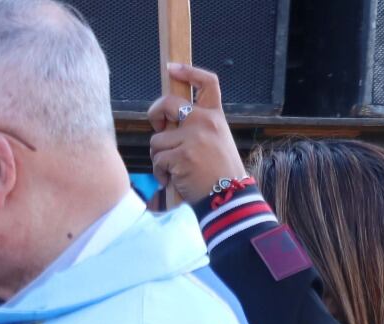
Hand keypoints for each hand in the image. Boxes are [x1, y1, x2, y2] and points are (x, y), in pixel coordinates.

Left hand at [148, 64, 246, 205]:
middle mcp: (205, 122)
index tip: (171, 67)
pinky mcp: (182, 156)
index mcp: (216, 116)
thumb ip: (195, 128)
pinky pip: (157, 160)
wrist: (228, 195)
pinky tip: (173, 179)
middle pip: (169, 104)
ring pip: (157, 141)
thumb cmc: (218, 171)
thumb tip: (164, 124)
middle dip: (154, 113)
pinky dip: (160, 173)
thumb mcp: (215, 140)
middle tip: (156, 126)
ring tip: (174, 169)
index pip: (207, 83)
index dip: (188, 72)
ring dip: (159, 157)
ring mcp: (193, 138)